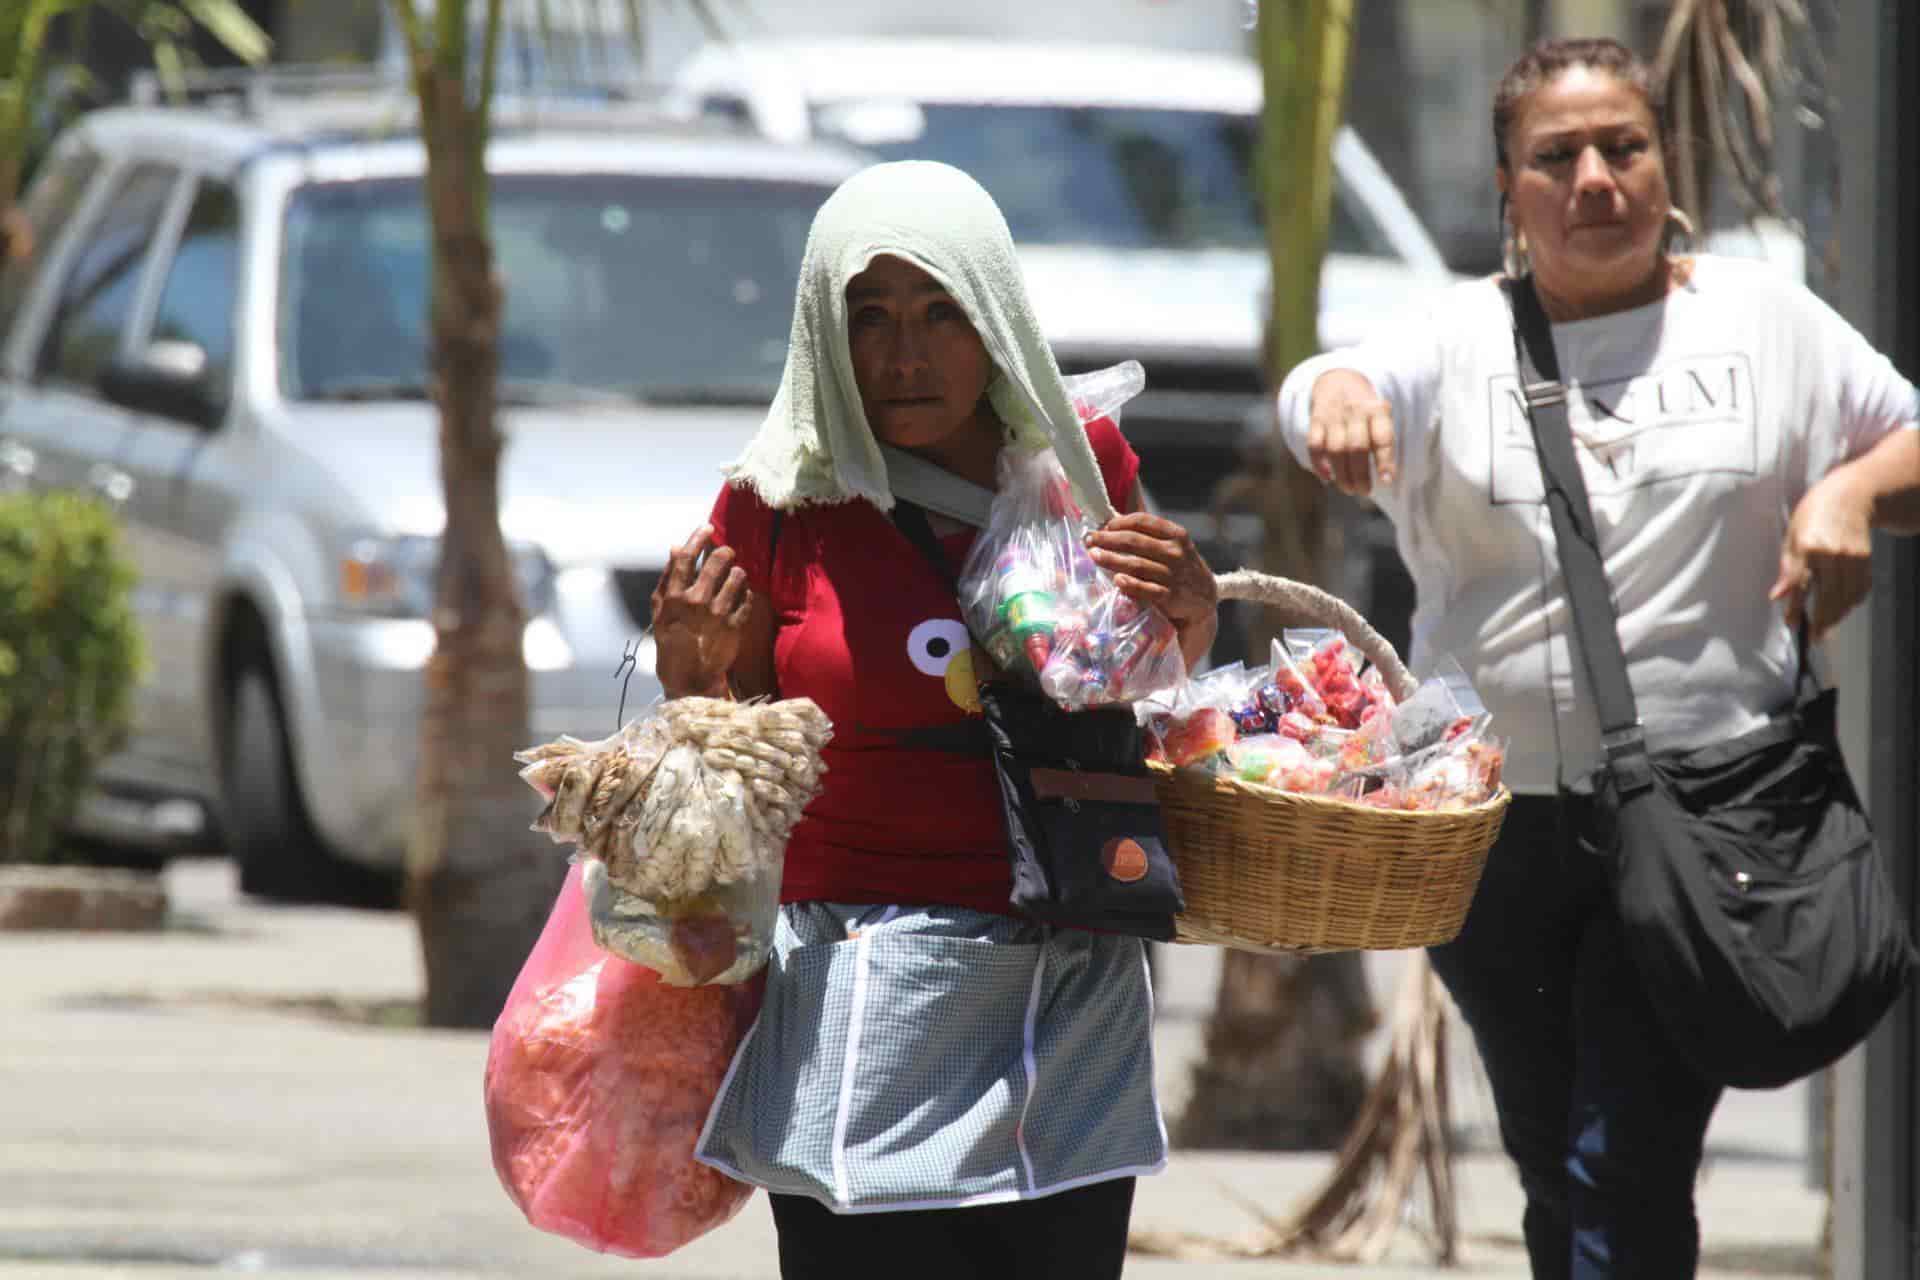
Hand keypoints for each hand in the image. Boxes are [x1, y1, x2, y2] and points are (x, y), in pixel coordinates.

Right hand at [651, 525, 751, 698]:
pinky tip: (740, 597)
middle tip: (727, 552)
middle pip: (717, 562)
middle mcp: (696, 602)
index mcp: (674, 597)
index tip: (708, 527)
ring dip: (737, 573)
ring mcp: (717, 614)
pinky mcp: (735, 627)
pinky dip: (746, 594)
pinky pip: (748, 599)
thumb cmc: (671, 639)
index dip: (698, 538)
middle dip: (725, 552)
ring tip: (734, 577)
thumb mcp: (660, 610)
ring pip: (737, 577)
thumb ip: (668, 577)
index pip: (687, 557)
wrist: (689, 677)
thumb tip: (675, 546)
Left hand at [1085, 512, 1218, 665]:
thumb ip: (1149, 537)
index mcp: (1176, 535)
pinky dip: (1130, 584)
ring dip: (1111, 559)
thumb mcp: (1173, 547)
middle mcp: (1175, 552)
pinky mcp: (1170, 596)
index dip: (1119, 522)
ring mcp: (1173, 574)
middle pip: (1134, 541)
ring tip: (1093, 556)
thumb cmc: (1179, 569)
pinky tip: (1116, 580)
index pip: (1142, 521)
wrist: (1203, 600)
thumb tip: (1110, 526)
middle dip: (1108, 539)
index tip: (1103, 526)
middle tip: (1089, 540)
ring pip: (1136, 564)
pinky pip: (1146, 589)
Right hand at [1306, 369, 1395, 495]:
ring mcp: (1334, 415)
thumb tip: (1384, 479)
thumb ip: (1382, 441)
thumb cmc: (1366, 410)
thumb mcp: (1380, 416)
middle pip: (1357, 447)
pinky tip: (1327, 477)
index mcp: (1377, 410)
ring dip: (1342, 474)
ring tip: (1348, 489)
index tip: (1387, 481)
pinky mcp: (1316, 420)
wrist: (1339, 379)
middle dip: (1360, 474)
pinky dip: (1319, 464)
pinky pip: (1315, 445)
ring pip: (1336, 449)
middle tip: (1364, 491)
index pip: (1382, 437)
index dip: (1385, 461)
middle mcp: (1355, 411)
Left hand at [1771, 471, 1874, 641]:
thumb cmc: (1813, 516)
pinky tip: (1841, 609)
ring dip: (1837, 616)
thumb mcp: (1791, 538)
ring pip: (1846, 597)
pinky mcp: (1867, 560)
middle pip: (1828, 597)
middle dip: (1821, 621)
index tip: (1792, 625)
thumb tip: (1777, 597)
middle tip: (1814, 637)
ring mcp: (1853, 558)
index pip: (1801, 586)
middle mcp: (1833, 554)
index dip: (1797, 608)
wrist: (1850, 496)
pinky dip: (1850, 603)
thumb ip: (1787, 569)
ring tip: (1825, 626)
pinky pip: (1860, 590)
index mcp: (1808, 547)